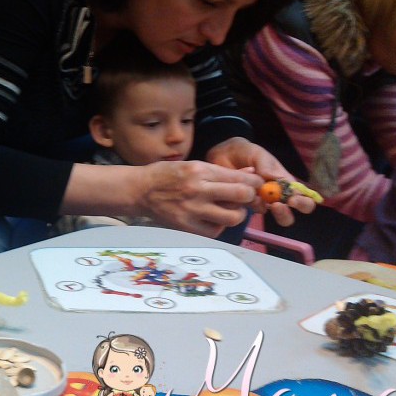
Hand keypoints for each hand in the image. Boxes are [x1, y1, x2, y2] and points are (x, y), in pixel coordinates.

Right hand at [138, 159, 260, 237]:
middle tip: (245, 198)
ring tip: (229, 210)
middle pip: (241, 196)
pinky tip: (212, 219)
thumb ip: (221, 171)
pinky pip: (216, 230)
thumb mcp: (192, 165)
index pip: (239, 178)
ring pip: (232, 217)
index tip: (256, 185)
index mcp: (199, 171)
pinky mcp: (187, 226)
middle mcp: (197, 190)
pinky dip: (219, 225)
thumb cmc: (166, 175)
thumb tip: (250, 172)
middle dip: (249, 197)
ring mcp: (192, 210)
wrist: (139, 190)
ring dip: (236, 214)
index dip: (254, 182)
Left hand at [206, 137, 317, 225]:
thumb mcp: (256, 153)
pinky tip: (240, 194)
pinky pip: (248, 212)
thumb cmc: (245, 153)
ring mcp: (260, 203)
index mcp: (285, 183)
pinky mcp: (244, 206)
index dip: (302, 202)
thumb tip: (278, 179)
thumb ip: (266, 164)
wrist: (221, 155)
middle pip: (289, 215)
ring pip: (269, 217)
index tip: (292, 199)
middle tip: (277, 205)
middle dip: (285, 213)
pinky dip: (246, 205)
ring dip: (264, 209)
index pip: (303, 198)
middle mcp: (275, 196)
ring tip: (259, 200)